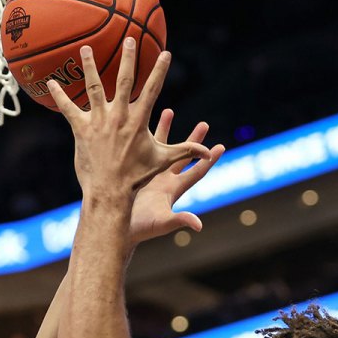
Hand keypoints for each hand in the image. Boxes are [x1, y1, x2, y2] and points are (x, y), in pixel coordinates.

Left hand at [48, 40, 216, 198]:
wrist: (110, 191)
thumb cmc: (137, 177)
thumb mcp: (162, 160)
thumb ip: (185, 151)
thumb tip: (209, 152)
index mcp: (138, 120)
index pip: (152, 89)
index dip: (159, 70)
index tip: (165, 53)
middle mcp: (118, 116)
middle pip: (123, 80)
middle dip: (127, 58)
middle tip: (129, 39)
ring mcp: (98, 121)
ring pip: (93, 87)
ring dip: (89, 66)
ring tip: (87, 48)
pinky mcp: (81, 129)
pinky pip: (68, 108)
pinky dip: (59, 94)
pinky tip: (51, 81)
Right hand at [129, 109, 222, 244]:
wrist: (116, 224)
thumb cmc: (140, 228)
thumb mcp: (161, 223)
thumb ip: (179, 220)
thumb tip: (198, 225)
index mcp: (174, 189)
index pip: (196, 172)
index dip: (209, 160)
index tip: (221, 146)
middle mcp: (164, 179)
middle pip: (184, 155)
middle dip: (194, 140)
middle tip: (204, 124)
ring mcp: (149, 173)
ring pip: (160, 147)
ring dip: (165, 128)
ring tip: (168, 110)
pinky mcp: (134, 170)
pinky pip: (141, 148)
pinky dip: (142, 135)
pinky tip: (139, 122)